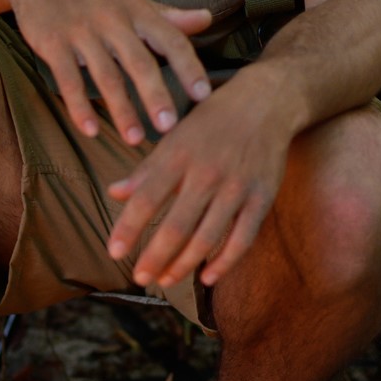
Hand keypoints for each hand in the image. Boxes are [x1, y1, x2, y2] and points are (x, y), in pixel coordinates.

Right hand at [7, 0, 212, 142]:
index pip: (171, 39)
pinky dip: (79, 107)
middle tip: (170, 127)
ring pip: (106, 76)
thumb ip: (166, 16)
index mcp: (136, 10)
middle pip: (140, 61)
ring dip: (122, 110)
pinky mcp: (53, 43)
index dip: (188, 68)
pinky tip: (91, 131)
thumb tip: (205, 19)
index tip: (203, 96)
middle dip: (156, 95)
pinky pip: (68, 80)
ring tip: (135, 139)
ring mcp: (82, 32)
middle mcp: (113, 20)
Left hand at [106, 74, 293, 287]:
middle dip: (155, 257)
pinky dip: (225, 261)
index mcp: (179, 157)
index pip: (146, 199)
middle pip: (177, 226)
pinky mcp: (262, 197)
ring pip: (207, 237)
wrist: (267, 100)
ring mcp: (237, 187)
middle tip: (139, 278)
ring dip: (184, 264)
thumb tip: (113, 193)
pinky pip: (243, 238)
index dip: (128, 228)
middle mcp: (207, 173)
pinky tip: (207, 277)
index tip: (113, 252)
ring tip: (165, 280)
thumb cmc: (210, 123)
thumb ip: (145, 171)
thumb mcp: (173, 138)